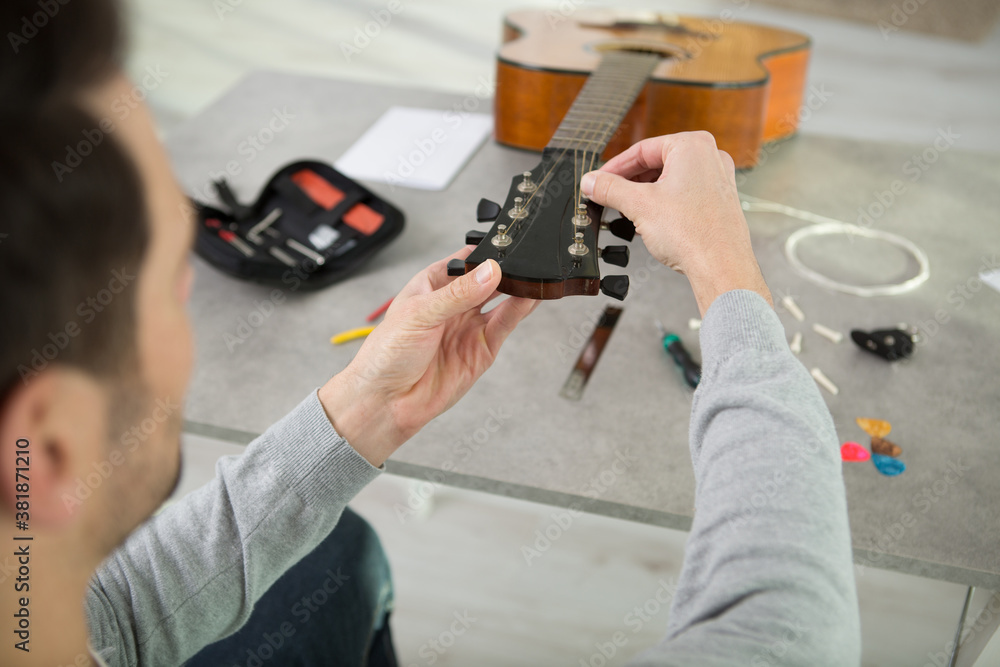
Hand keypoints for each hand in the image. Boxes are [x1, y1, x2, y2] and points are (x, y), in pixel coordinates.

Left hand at [318, 247, 538, 465]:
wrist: (387, 401)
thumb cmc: (387, 355)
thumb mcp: (419, 314)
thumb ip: (457, 293)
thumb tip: (488, 272)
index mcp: (432, 286)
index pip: (465, 260)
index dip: (484, 252)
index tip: (504, 244)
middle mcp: (453, 305)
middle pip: (487, 279)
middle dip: (506, 270)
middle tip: (525, 260)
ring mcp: (469, 327)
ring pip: (501, 301)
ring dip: (518, 289)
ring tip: (534, 276)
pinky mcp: (482, 350)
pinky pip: (505, 325)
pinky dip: (519, 311)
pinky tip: (530, 298)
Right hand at [580, 131, 771, 314]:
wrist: (720, 267)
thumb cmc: (694, 234)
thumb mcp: (639, 206)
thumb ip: (610, 189)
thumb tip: (591, 182)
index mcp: (692, 146)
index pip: (642, 150)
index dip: (615, 167)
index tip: (599, 180)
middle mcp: (709, 157)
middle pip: (656, 162)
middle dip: (630, 181)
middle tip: (609, 195)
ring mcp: (717, 178)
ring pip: (670, 178)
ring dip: (646, 192)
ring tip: (628, 210)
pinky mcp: (719, 200)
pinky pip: (684, 192)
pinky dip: (664, 201)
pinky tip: (652, 219)